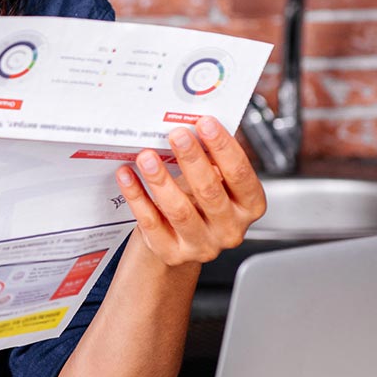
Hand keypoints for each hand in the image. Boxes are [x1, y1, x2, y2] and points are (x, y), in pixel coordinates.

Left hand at [115, 116, 266, 268]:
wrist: (181, 239)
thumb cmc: (200, 201)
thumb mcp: (214, 180)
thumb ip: (211, 160)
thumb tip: (193, 128)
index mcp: (249, 206)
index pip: (240, 175)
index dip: (224, 147)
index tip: (206, 123)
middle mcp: (230, 229)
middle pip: (210, 192)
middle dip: (192, 160)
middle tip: (177, 135)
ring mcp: (202, 245)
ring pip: (179, 210)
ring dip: (161, 179)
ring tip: (147, 156)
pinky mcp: (172, 252)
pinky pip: (151, 222)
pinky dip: (137, 196)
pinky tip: (128, 176)